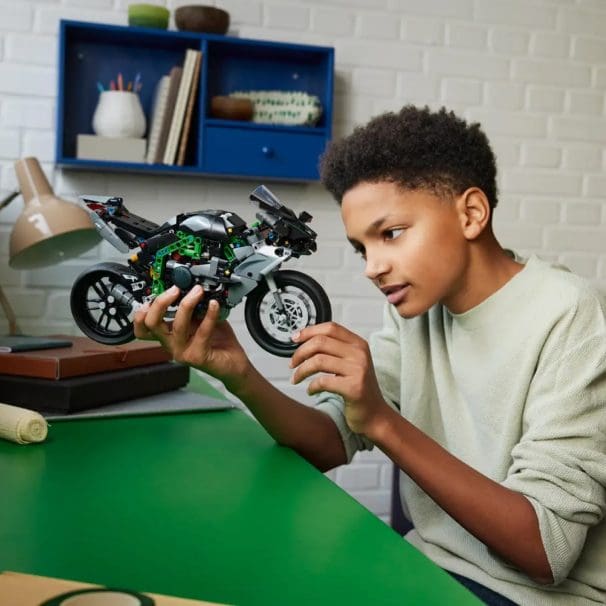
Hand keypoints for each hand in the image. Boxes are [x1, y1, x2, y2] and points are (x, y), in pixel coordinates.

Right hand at [134, 285, 250, 387]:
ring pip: (177, 326)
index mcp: (168, 335)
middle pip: (151, 324)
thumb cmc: (217, 342)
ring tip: (198, 292)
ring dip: (187, 304)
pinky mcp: (197, 357)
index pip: (142, 327)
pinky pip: (202, 332)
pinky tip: (214, 305)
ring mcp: (183, 352)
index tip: (156, 292)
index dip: (142, 310)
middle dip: (161, 302)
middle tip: (175, 289)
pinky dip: (209, 315)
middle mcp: (171, 345)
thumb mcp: (200, 319)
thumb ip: (192, 307)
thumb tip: (190, 287)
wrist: (233, 364)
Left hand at [289, 322, 388, 435]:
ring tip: (296, 378)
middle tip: (292, 363)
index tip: (295, 338)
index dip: (309, 331)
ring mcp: (358, 370)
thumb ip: (334, 349)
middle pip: (321, 342)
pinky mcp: (354, 388)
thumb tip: (305, 340)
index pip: (330, 328)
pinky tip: (311, 391)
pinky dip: (311, 386)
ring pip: (318, 361)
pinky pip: (323, 381)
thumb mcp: (351, 363)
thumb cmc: (357, 388)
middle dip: (300, 352)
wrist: (375, 415)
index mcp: (358, 344)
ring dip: (301, 370)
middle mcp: (360, 354)